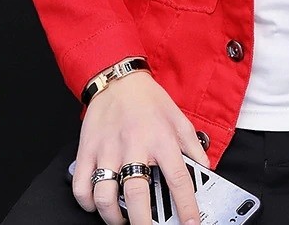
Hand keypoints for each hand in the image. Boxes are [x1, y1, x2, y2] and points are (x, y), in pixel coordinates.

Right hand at [71, 71, 209, 224]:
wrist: (118, 79)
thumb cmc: (149, 100)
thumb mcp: (178, 118)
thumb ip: (193, 145)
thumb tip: (206, 169)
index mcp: (161, 138)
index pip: (178, 179)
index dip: (186, 206)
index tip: (190, 224)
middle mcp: (134, 146)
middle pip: (137, 195)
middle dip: (143, 222)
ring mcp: (107, 150)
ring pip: (105, 196)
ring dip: (113, 217)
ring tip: (122, 220)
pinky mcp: (87, 151)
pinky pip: (82, 187)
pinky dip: (88, 203)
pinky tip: (98, 204)